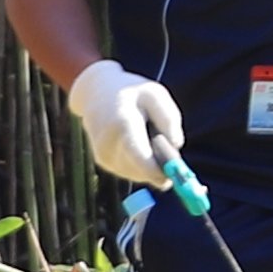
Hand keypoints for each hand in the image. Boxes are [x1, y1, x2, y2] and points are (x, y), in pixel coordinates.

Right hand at [64, 61, 189, 190]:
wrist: (96, 93)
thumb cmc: (132, 93)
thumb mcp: (155, 94)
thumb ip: (168, 118)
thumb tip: (176, 145)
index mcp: (122, 122)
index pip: (137, 153)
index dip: (154, 170)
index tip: (170, 178)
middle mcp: (108, 142)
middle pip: (140, 169)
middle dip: (159, 168)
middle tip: (170, 154)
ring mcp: (103, 154)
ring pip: (137, 173)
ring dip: (151, 165)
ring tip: (148, 137)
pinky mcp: (103, 161)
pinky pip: (131, 171)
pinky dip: (141, 164)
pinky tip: (139, 144)